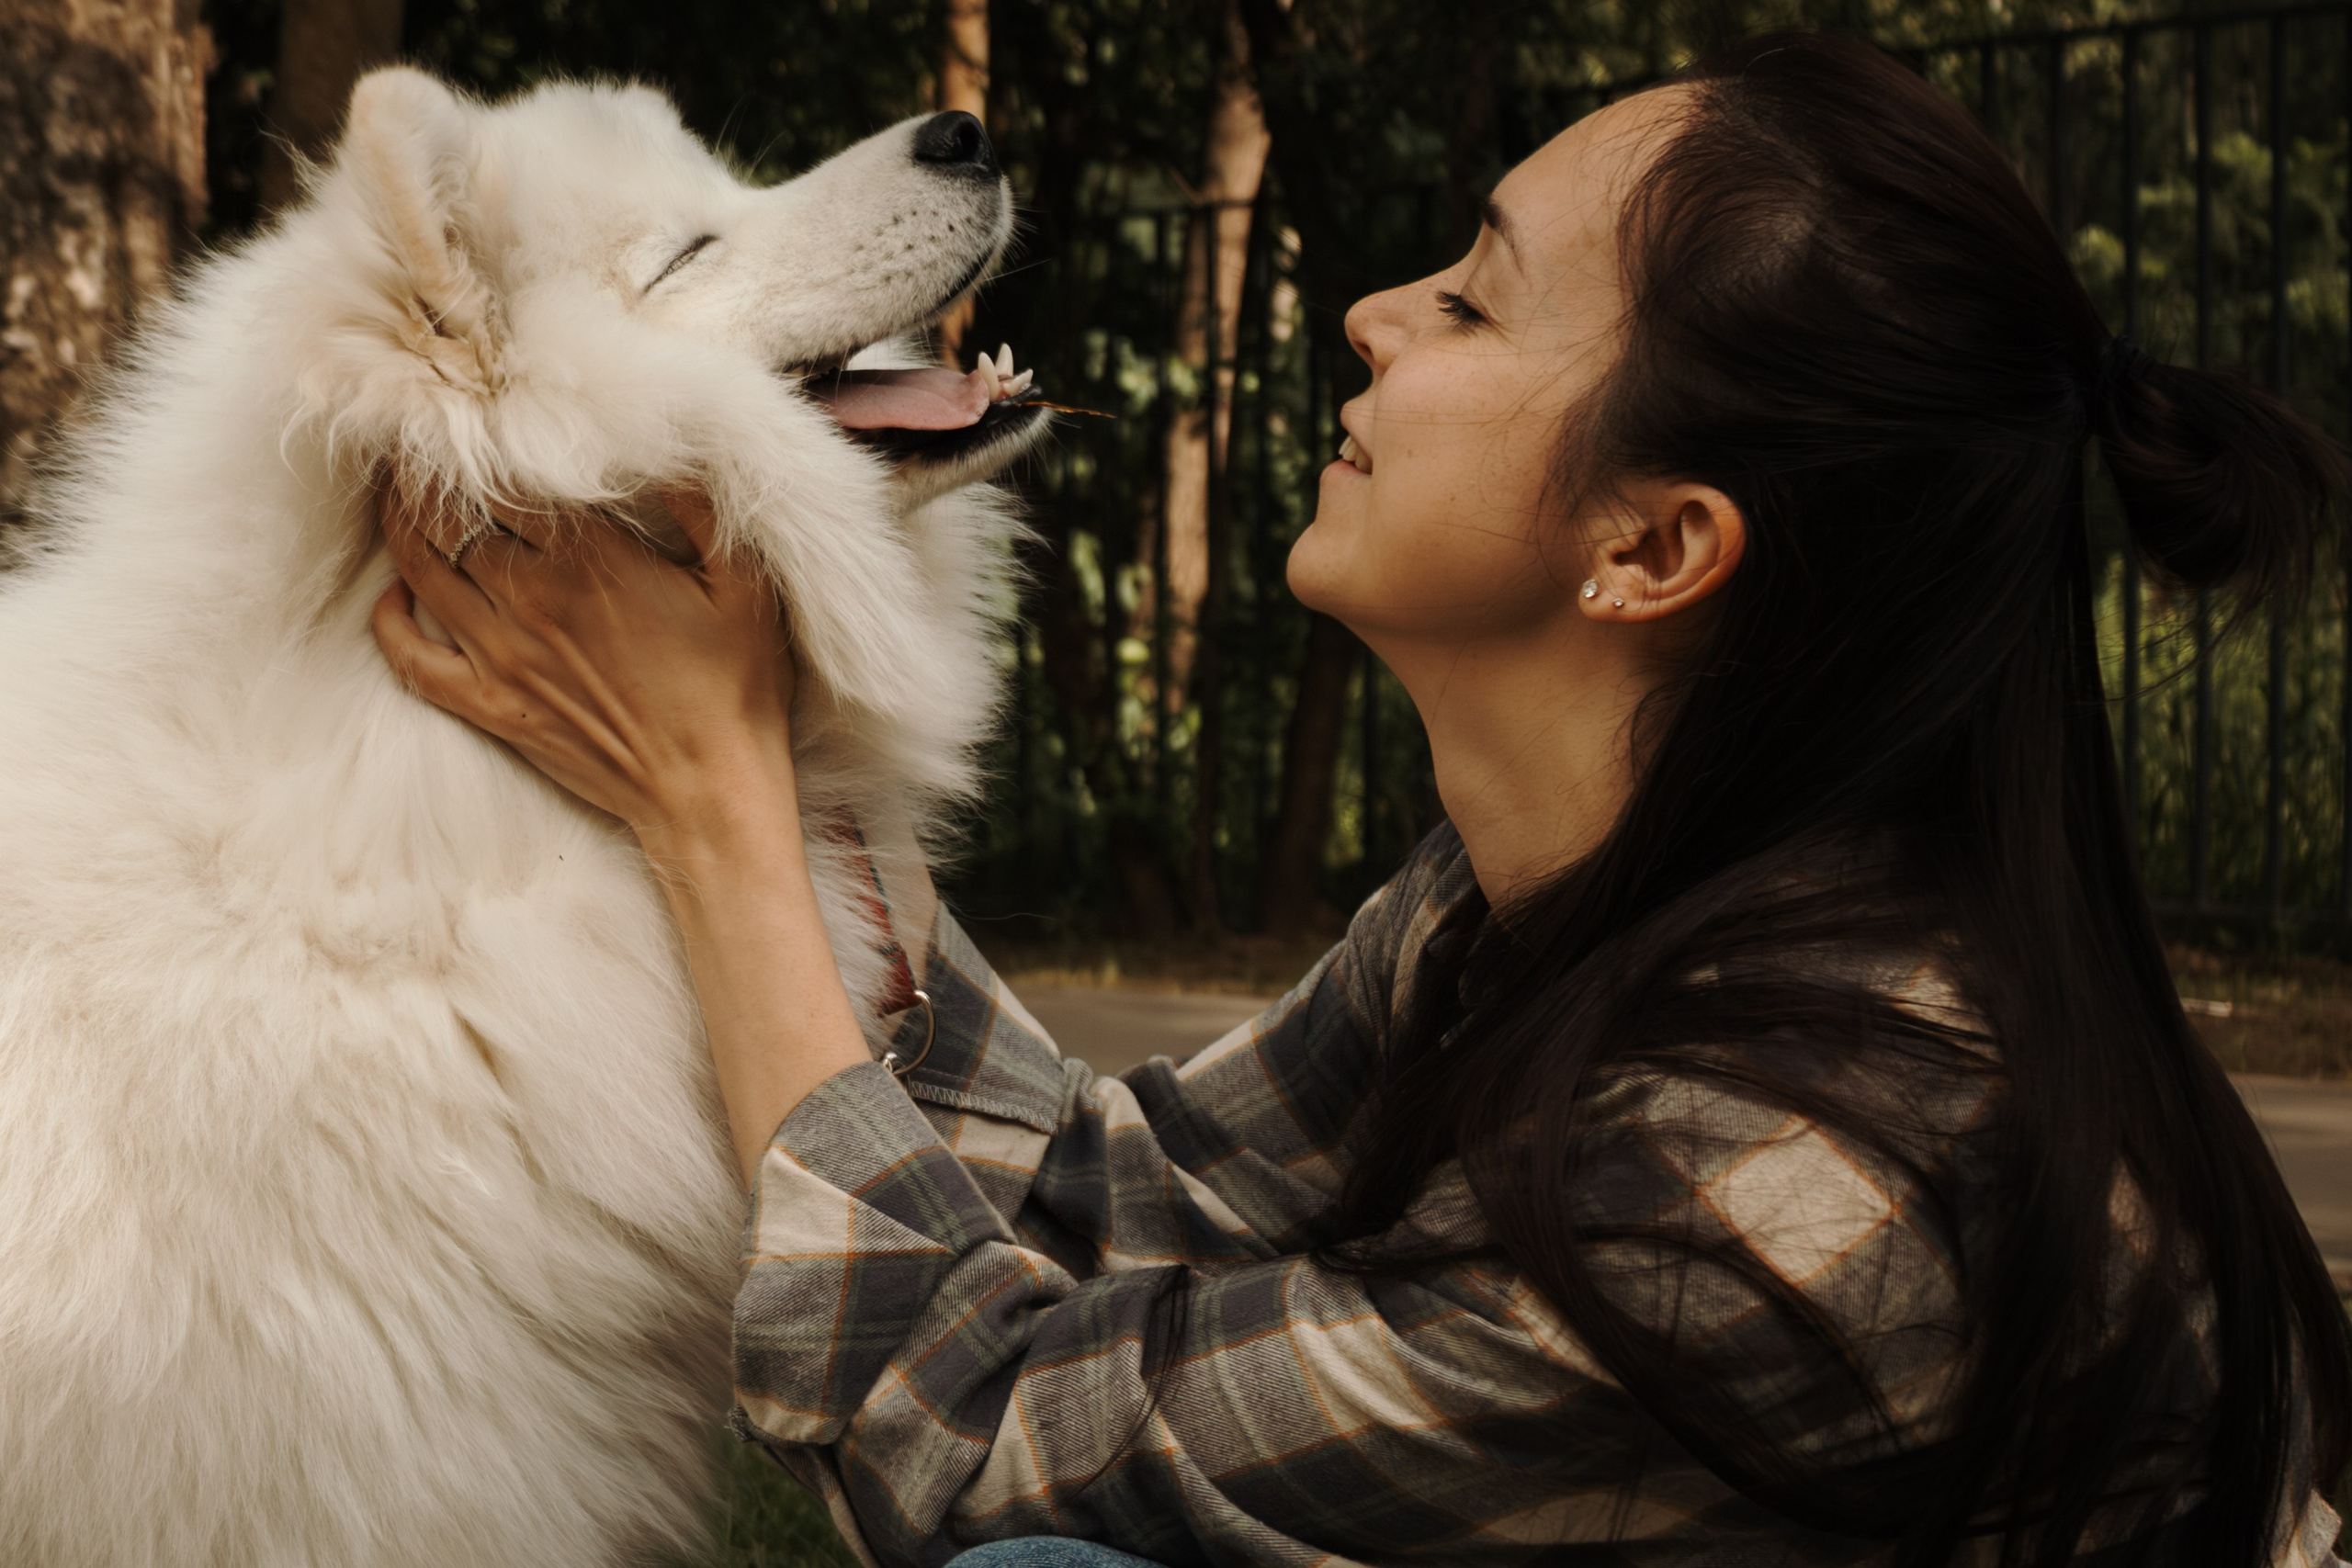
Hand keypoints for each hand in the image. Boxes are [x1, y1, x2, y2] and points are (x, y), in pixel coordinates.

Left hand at [372, 481, 797, 852]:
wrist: (710, 792)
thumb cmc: (737, 687)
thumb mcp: (747, 585)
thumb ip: (703, 509)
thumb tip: (667, 449)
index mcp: (593, 560)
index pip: (506, 477)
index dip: (477, 439)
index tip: (468, 415)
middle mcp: (533, 598)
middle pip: (448, 516)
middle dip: (424, 474)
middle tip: (416, 445)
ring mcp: (503, 656)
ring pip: (421, 571)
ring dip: (401, 528)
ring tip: (397, 497)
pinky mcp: (492, 706)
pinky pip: (413, 659)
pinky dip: (390, 623)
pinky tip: (395, 598)